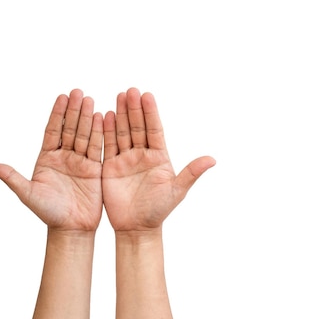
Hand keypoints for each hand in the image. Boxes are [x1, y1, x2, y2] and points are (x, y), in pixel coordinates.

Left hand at [0, 89, 103, 231]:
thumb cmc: (48, 213)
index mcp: (47, 159)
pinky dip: (101, 133)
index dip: (57, 114)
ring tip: (91, 100)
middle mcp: (64, 156)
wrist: (70, 229)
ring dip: (88, 118)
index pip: (53, 130)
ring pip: (84, 135)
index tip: (62, 97)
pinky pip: (98, 148)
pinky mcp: (95, 169)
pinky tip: (104, 118)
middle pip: (70, 128)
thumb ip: (12, 177)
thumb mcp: (27, 194)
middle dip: (74, 110)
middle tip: (79, 92)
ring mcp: (80, 161)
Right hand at [102, 88, 214, 232]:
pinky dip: (106, 131)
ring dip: (121, 115)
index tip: (147, 95)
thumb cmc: (159, 210)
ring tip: (118, 96)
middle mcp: (142, 154)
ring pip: (123, 132)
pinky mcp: (110, 167)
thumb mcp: (177, 191)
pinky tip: (105, 116)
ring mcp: (126, 159)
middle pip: (138, 126)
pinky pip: (108, 146)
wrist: (137, 228)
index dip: (151, 112)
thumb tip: (213, 159)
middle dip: (134, 108)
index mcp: (159, 156)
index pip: (155, 129)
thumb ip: (192, 173)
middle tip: (130, 90)